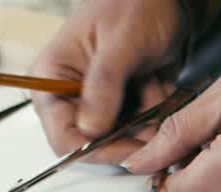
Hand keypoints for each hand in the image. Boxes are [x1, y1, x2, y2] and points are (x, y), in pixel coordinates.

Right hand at [28, 0, 184, 163]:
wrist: (169, 1)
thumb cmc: (138, 4)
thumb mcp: (122, 42)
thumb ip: (104, 85)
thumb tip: (90, 128)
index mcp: (51, 78)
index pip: (62, 136)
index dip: (94, 149)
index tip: (127, 148)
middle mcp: (68, 96)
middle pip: (92, 143)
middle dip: (127, 132)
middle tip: (150, 108)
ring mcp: (96, 104)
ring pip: (121, 140)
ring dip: (144, 120)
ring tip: (151, 83)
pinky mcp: (120, 107)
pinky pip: (138, 131)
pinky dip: (154, 114)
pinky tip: (155, 85)